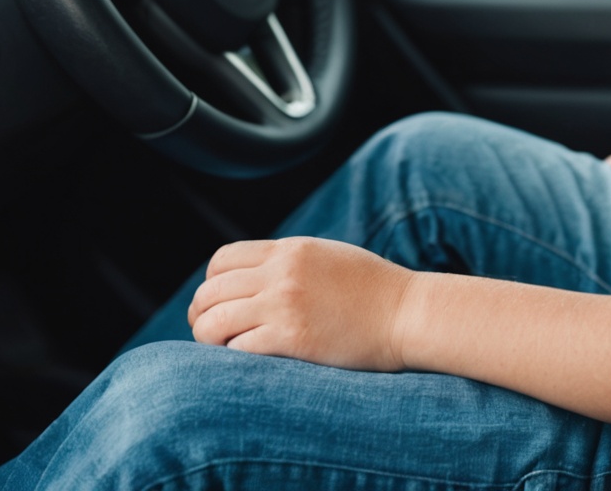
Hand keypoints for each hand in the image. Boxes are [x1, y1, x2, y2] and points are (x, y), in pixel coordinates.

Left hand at [187, 236, 416, 370]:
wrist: (408, 314)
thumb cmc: (374, 292)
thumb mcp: (327, 258)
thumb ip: (289, 263)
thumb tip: (251, 280)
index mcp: (289, 250)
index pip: (221, 260)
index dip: (211, 285)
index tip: (219, 304)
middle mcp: (281, 272)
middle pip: (211, 291)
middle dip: (202, 315)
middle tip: (210, 332)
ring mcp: (285, 304)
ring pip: (214, 321)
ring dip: (210, 338)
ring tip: (223, 349)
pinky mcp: (292, 338)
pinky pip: (238, 348)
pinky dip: (234, 357)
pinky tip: (249, 361)